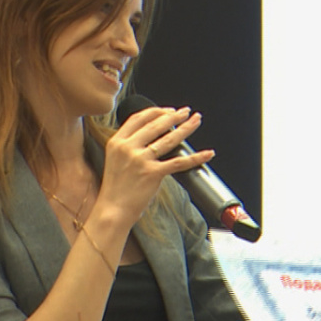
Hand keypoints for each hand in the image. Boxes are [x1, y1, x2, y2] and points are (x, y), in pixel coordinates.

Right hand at [99, 106, 213, 223]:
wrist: (112, 210)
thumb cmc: (116, 188)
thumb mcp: (115, 160)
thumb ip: (129, 146)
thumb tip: (150, 137)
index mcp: (117, 142)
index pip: (138, 118)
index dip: (156, 111)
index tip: (168, 110)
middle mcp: (128, 148)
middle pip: (156, 125)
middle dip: (174, 116)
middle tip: (186, 111)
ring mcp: (140, 160)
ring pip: (169, 139)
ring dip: (186, 128)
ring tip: (196, 120)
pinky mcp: (152, 174)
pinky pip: (179, 162)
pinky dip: (196, 157)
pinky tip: (207, 153)